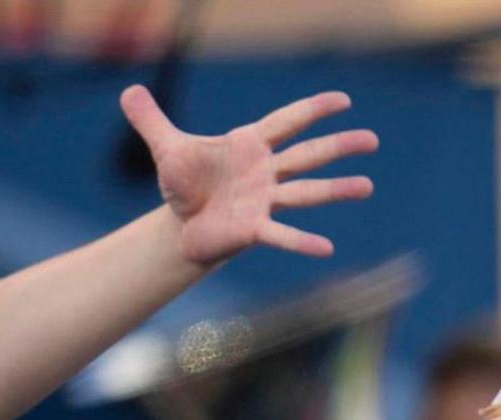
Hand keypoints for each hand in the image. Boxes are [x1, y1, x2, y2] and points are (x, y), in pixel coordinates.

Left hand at [122, 85, 379, 266]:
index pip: (285, 122)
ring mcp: (265, 201)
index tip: (343, 101)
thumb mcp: (165, 147)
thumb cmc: (184, 183)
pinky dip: (301, 240)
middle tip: (371, 139)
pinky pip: (281, 233)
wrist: (182, 225)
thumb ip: (150, 119)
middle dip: (338, 147)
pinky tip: (326, 247)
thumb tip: (128, 91)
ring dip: (336, 190)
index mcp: (249, 146)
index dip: (312, 110)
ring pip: (306, 192)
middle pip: (308, 155)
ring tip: (367, 186)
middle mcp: (266, 172)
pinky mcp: (255, 228)